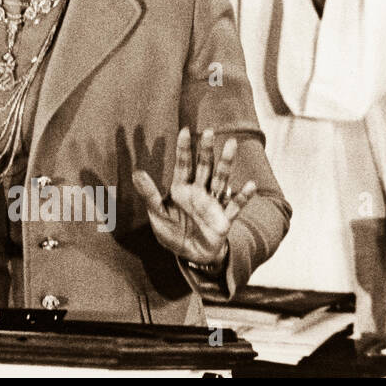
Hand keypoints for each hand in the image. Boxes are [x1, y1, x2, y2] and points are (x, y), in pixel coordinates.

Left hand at [132, 127, 257, 270]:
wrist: (190, 255)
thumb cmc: (172, 232)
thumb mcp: (157, 214)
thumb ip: (149, 194)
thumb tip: (136, 172)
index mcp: (181, 189)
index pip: (182, 164)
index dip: (183, 148)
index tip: (184, 130)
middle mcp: (199, 192)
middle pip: (203, 166)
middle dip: (205, 150)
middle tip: (208, 131)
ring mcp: (213, 204)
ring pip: (221, 179)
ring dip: (226, 163)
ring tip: (232, 144)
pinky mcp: (224, 219)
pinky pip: (235, 206)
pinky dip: (242, 197)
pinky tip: (250, 185)